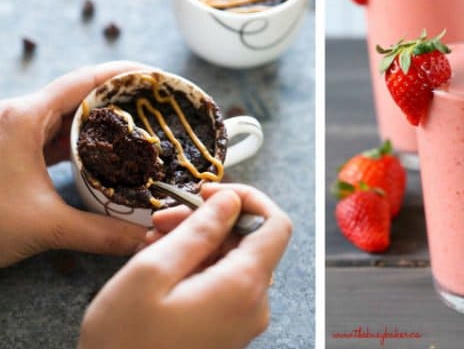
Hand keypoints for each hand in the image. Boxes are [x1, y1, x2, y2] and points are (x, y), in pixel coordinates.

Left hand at [0, 62, 149, 266]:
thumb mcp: (46, 226)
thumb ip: (101, 233)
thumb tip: (145, 241)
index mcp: (23, 118)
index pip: (84, 80)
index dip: (124, 74)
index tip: (155, 77)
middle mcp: (18, 117)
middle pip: (78, 94)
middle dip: (118, 98)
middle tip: (154, 106)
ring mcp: (13, 133)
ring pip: (66, 115)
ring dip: (100, 121)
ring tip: (137, 128)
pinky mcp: (12, 151)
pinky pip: (54, 136)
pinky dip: (81, 141)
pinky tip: (103, 154)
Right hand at [78, 184, 292, 348]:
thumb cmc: (124, 340)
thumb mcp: (153, 272)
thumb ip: (199, 230)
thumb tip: (231, 201)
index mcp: (244, 286)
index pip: (275, 224)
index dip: (248, 199)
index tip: (208, 192)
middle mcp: (254, 304)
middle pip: (249, 241)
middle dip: (208, 221)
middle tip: (161, 220)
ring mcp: (242, 321)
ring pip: (232, 261)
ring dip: (197, 243)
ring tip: (153, 243)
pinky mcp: (228, 331)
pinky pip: (223, 285)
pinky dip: (197, 267)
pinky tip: (162, 266)